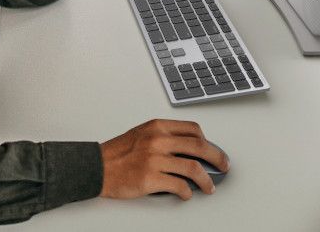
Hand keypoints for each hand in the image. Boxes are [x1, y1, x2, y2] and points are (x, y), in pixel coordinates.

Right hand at [99, 119, 228, 200]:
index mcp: (157, 127)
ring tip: (209, 186)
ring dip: (206, 180)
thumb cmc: (118, 153)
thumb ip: (164, 137)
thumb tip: (189, 149)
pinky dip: (187, 192)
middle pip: (199, 146)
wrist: (97, 167)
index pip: (193, 129)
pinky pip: (179, 186)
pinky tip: (187, 193)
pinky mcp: (150, 179)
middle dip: (217, 157)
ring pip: (193, 168)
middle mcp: (157, 140)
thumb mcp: (142, 134)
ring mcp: (154, 160)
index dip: (208, 140)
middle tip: (223, 165)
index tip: (213, 149)